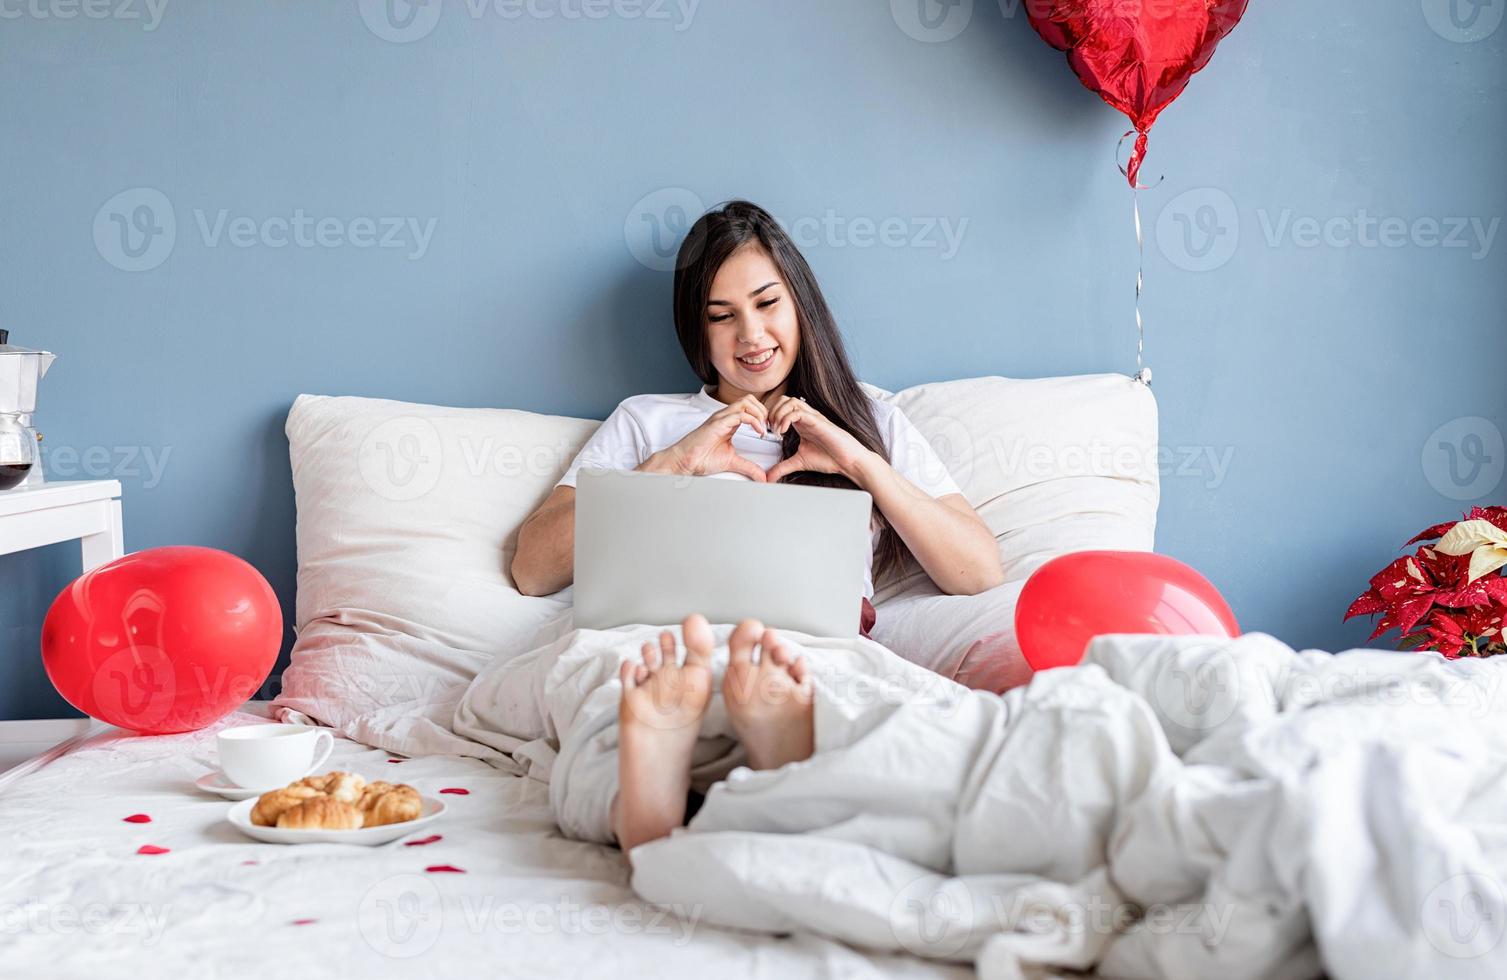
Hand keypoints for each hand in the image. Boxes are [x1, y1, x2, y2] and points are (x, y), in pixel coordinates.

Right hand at [651, 394, 769, 481]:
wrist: (685, 461)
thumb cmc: (702, 458)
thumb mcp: (732, 462)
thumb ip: (749, 467)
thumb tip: (762, 477)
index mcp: (729, 421)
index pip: (750, 407)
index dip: (763, 416)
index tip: (769, 431)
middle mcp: (725, 416)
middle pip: (750, 399)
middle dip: (764, 411)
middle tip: (768, 427)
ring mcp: (721, 418)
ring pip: (746, 402)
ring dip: (759, 413)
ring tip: (763, 429)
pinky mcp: (718, 423)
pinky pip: (740, 415)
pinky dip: (754, 421)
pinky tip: (758, 432)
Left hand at [763, 394, 872, 483]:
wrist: (847, 461)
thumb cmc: (829, 458)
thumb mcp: (799, 462)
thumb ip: (782, 467)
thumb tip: (769, 477)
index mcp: (801, 423)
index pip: (781, 407)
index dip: (770, 416)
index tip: (766, 432)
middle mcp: (806, 417)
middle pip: (783, 400)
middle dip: (772, 412)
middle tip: (770, 429)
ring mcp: (813, 417)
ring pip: (790, 402)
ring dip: (778, 414)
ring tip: (777, 430)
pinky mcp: (818, 422)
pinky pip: (798, 412)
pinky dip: (786, 419)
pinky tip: (784, 431)